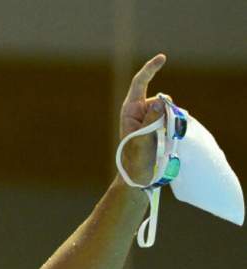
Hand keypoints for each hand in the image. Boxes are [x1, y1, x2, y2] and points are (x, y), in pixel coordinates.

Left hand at [119, 54, 166, 184]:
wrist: (138, 176)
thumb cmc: (136, 159)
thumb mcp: (144, 139)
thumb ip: (152, 119)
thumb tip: (160, 99)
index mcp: (130, 110)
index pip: (140, 83)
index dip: (150, 69)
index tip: (162, 58)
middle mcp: (139, 111)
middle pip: (161, 99)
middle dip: (167, 111)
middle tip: (161, 133)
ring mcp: (150, 118)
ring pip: (169, 110)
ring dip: (170, 122)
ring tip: (160, 141)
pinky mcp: (158, 125)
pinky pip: (172, 119)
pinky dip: (173, 126)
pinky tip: (166, 140)